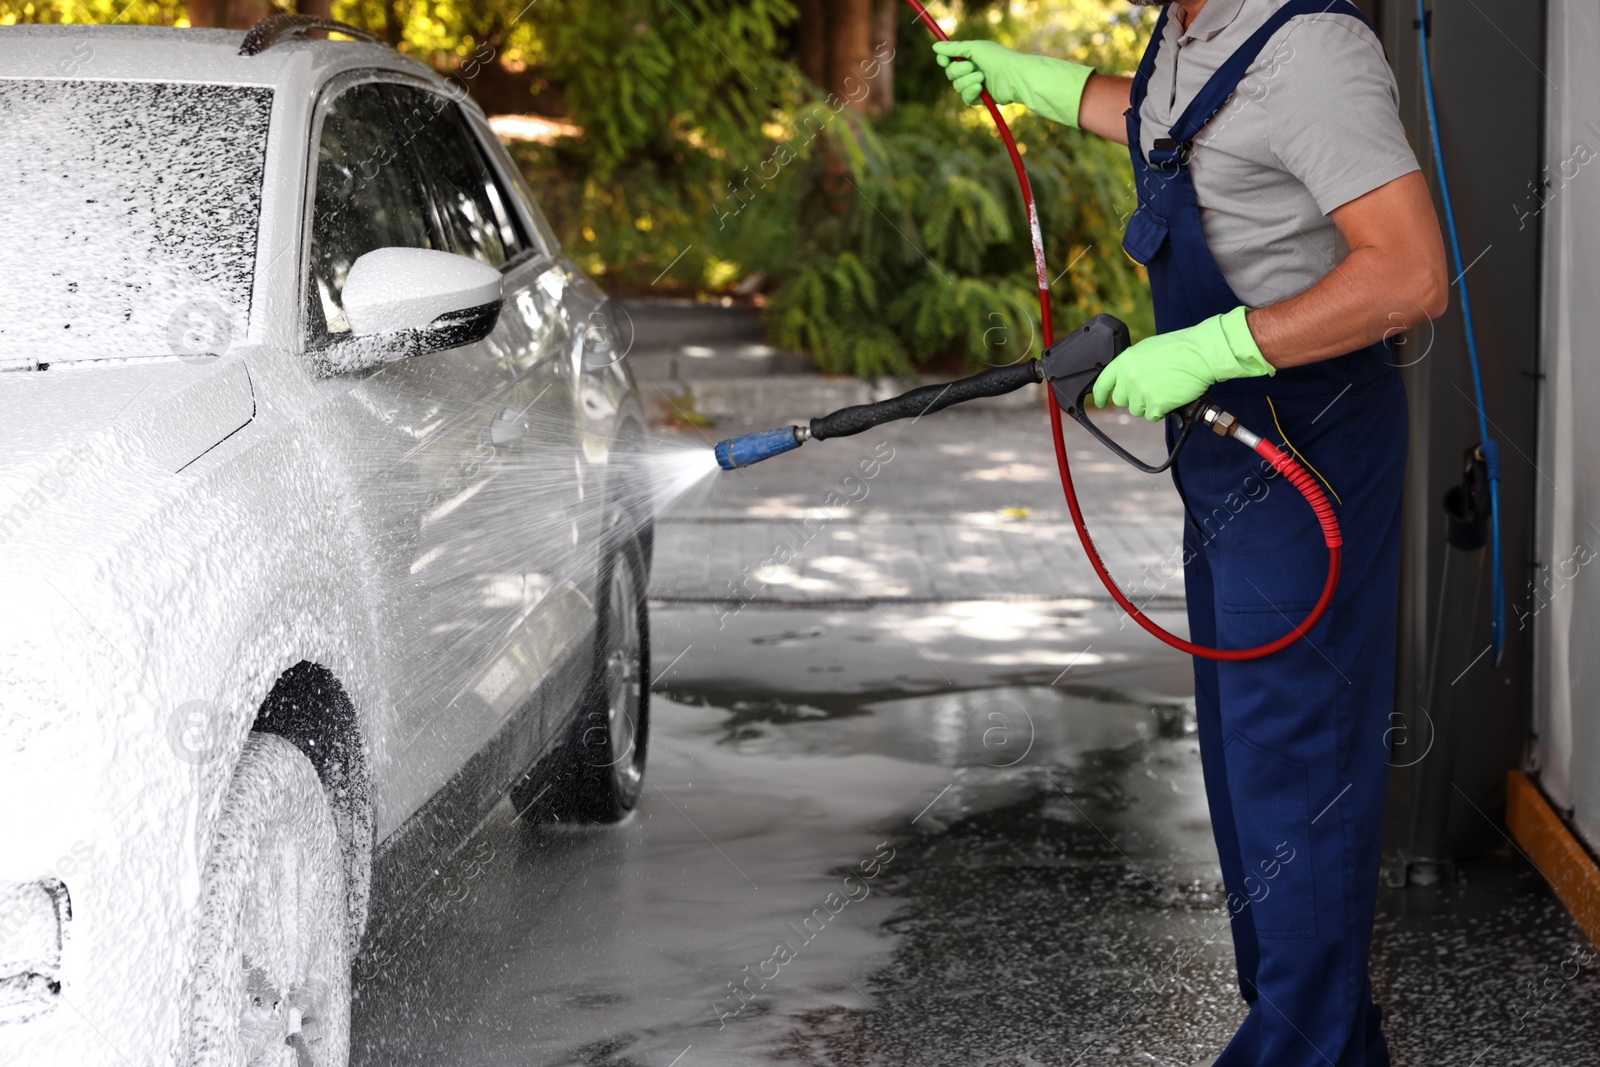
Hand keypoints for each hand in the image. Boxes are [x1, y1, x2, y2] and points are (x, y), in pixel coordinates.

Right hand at [931, 40, 1092, 128]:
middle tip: (972, 67)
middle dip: (958, 70)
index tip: (944, 60)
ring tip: (981, 78)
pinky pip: (965, 98)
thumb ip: (954, 49)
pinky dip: (971, 92)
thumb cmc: (998, 58)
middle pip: (950, 73)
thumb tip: (934, 47)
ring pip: (957, 86)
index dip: (944, 60)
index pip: (948, 59)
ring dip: (967, 81)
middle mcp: (971, 69)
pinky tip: (980, 88)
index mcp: (970, 55)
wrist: (1014, 76)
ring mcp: (975, 84)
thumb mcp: (974, 49)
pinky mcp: (979, 98)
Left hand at [1090, 308, 1274, 419]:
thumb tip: (1126, 379)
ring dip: (1148, 405)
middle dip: (1132, 399)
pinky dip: (1161, 411)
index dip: (1100, 395)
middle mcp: (1129, 377)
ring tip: (1163, 390)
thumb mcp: (1146, 350)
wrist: (1200, 354)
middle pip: (1120, 400)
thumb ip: (1132, 365)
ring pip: (1137, 410)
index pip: (1102, 383)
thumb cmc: (1178, 348)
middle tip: (1148, 391)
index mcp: (1124, 361)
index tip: (1100, 402)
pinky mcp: (1156, 405)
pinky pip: (1152, 416)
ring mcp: (1142, 392)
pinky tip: (1170, 398)